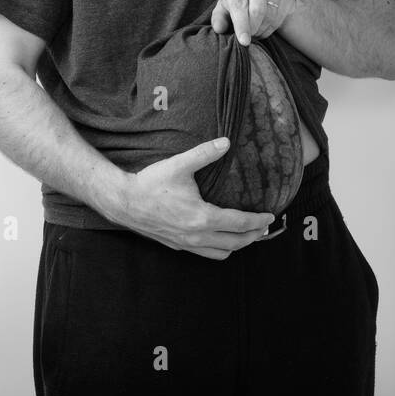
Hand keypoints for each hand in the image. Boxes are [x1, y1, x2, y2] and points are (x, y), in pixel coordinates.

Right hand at [113, 137, 274, 259]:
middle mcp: (197, 235)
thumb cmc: (151, 184)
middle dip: (254, 236)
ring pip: (221, 253)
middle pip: (236, 243)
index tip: (270, 216)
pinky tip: (220, 237)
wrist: (123, 202)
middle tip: (264, 227)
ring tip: (247, 234)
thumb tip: (227, 142)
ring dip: (238, 245)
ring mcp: (186, 244)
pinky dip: (220, 248)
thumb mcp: (179, 164)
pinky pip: (205, 253)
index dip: (259, 221)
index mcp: (202, 217)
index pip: (240, 224)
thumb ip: (205, 153)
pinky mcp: (177, 246)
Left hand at [210, 0, 295, 44]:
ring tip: (255, 32)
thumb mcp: (223, 8)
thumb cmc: (237, 0)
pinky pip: (281, 16)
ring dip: (262, 29)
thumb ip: (219, 18)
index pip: (239, 4)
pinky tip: (264, 26)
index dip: (241, 25)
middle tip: (249, 37)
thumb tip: (219, 28)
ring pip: (271, 15)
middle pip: (258, 10)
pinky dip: (272, 27)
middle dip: (253, 29)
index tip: (244, 41)